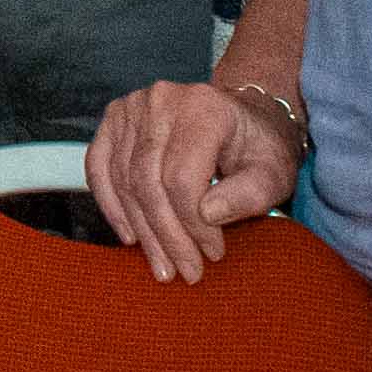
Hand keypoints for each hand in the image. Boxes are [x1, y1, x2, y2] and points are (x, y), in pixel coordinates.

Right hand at [88, 79, 299, 283]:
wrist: (242, 117)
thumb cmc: (258, 148)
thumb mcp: (273, 173)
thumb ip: (250, 194)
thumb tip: (208, 214)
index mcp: (204, 108)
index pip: (182, 178)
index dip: (193, 224)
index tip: (212, 254)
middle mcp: (161, 100)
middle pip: (148, 181)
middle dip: (166, 235)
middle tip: (183, 271)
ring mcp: (131, 107)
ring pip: (124, 181)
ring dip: (142, 230)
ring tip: (162, 264)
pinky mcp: (113, 119)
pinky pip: (98, 168)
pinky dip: (111, 206)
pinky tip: (130, 236)